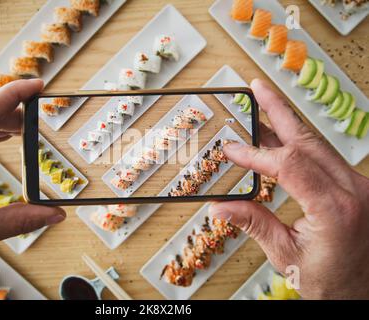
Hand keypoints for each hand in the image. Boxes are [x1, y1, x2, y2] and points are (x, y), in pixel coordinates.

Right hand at [209, 79, 368, 298]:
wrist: (360, 293)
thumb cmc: (331, 282)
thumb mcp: (285, 256)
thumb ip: (253, 223)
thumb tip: (220, 206)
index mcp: (335, 208)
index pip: (288, 164)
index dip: (255, 153)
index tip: (231, 149)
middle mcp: (353, 191)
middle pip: (308, 139)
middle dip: (278, 110)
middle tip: (257, 88)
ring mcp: (358, 187)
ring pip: (318, 144)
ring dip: (288, 123)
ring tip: (265, 103)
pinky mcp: (356, 187)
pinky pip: (325, 157)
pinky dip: (300, 143)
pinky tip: (281, 136)